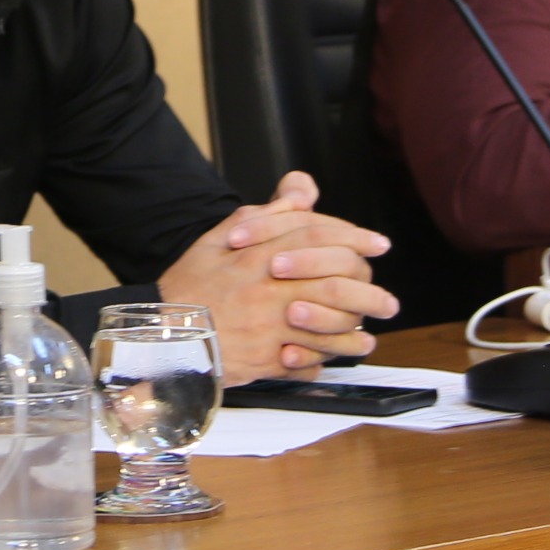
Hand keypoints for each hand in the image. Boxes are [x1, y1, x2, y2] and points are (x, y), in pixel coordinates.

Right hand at [153, 169, 395, 381]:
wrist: (161, 333)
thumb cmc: (192, 286)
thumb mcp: (221, 237)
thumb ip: (267, 214)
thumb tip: (303, 189)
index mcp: (257, 254)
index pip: (316, 235)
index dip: (353, 236)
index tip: (378, 244)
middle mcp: (267, 289)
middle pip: (334, 283)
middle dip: (368, 292)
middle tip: (388, 302)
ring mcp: (268, 327)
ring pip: (328, 326)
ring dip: (355, 330)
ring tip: (368, 333)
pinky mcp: (265, 361)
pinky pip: (308, 360)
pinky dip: (329, 359)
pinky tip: (338, 356)